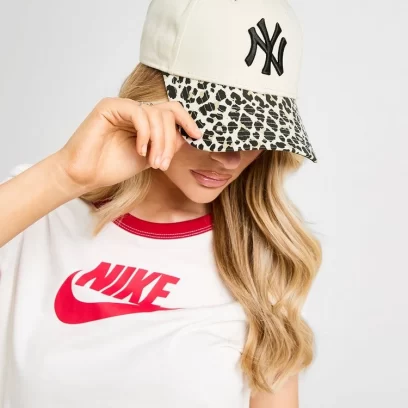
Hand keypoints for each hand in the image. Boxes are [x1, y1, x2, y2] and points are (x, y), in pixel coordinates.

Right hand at [55, 97, 202, 191]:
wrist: (86, 175)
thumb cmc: (113, 166)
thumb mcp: (150, 157)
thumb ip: (166, 145)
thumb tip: (185, 136)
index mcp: (146, 120)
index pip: (172, 111)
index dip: (187, 121)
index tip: (197, 136)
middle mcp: (136, 110)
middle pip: (167, 113)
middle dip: (170, 140)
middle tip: (164, 164)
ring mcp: (123, 106)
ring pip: (156, 114)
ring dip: (160, 141)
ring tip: (154, 163)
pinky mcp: (110, 106)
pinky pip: (139, 113)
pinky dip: (145, 133)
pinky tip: (140, 150)